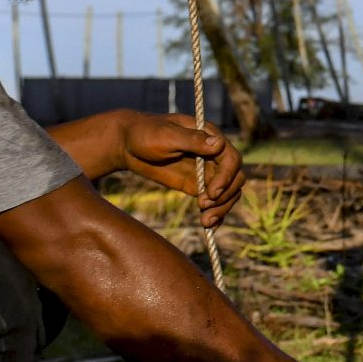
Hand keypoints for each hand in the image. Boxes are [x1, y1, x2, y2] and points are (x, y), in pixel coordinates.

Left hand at [116, 114, 244, 227]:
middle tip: (203, 207)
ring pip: (228, 193)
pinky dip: (216, 214)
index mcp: (210, 137)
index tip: (211, 193)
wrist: (127, 144)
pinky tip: (210, 228)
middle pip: (235, 178)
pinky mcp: (196, 185)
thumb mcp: (167, 135)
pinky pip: (213, 202)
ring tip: (205, 222)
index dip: (226, 177)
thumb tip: (219, 143)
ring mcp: (205, 171)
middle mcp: (212, 155)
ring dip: (222, 208)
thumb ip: (192, 140)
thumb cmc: (145, 133)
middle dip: (225, 195)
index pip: (231, 159)